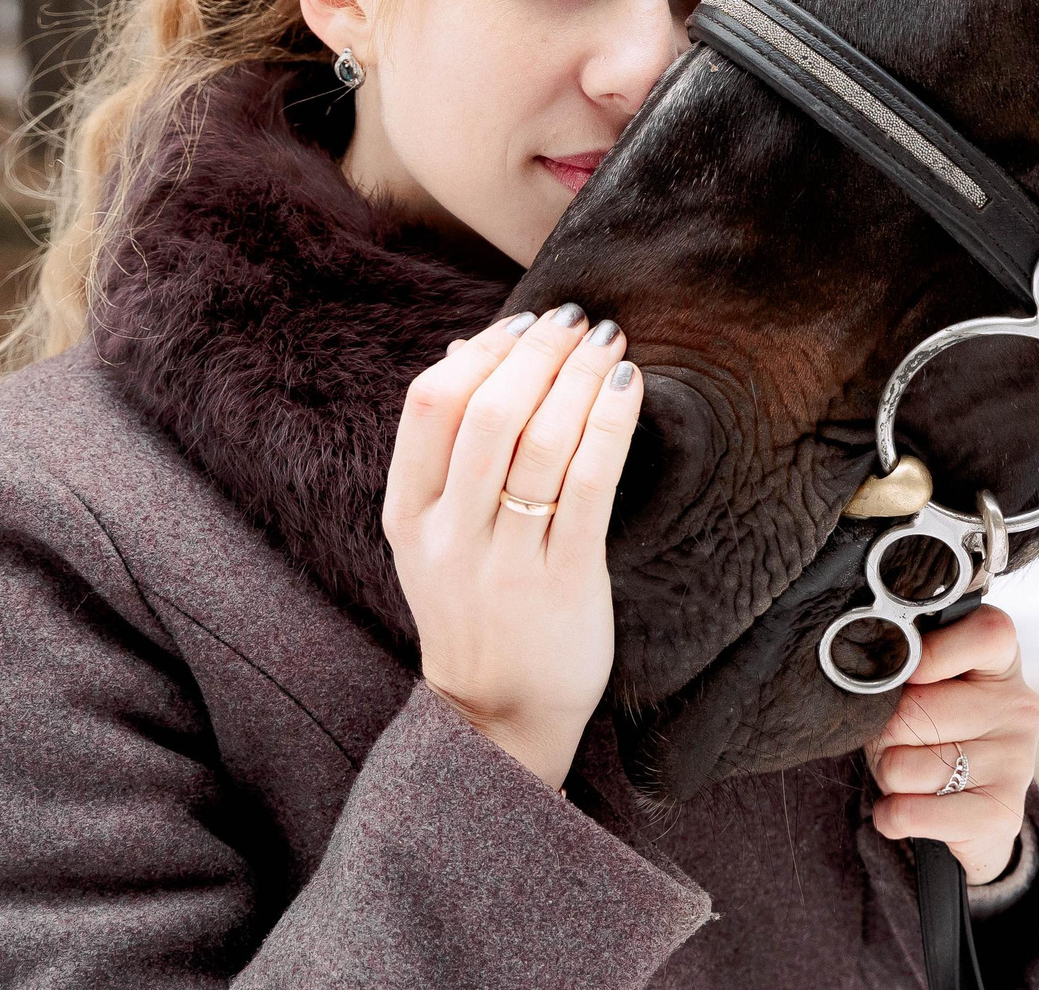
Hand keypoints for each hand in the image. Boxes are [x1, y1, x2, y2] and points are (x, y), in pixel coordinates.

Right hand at [383, 305, 641, 788]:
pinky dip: (610, 426)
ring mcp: (505, 562)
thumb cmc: (476, 607)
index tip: (527, 322)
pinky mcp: (564, 583)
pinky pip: (588, 487)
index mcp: (409, 515)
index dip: (483, 350)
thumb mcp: (433, 535)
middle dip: (539, 354)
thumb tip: (461, 346)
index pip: (430, 405)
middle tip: (578, 321)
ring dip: (580, 379)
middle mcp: (450, 536)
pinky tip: (629, 388)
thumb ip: (442, 448)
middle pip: (488, 415)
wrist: (497, 716)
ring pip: (540, 445)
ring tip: (609, 344)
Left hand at [863, 605, 1038, 883]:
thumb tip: (875, 676)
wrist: (971, 805)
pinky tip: (904, 807)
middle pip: (915, 710)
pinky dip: (890, 815)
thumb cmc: (936, 726)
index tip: (907, 674)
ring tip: (906, 773)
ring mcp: (1016, 762)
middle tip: (893, 739)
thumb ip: (908, 665)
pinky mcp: (1000, 814)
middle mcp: (1020, 707)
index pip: (984, 634)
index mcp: (1003, 661)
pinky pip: (909, 813)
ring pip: (904, 767)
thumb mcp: (927, 682)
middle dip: (883, 733)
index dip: (931, 652)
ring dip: (886, 776)